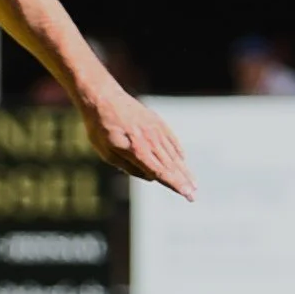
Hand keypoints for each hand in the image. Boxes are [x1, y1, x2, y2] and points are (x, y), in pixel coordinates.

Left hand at [77, 86, 195, 200]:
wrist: (103, 98)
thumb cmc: (100, 128)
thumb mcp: (107, 153)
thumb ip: (128, 167)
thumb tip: (151, 177)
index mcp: (136, 150)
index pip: (161, 172)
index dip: (175, 184)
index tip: (187, 195)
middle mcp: (150, 140)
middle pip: (171, 165)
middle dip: (184, 181)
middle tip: (194, 195)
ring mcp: (156, 130)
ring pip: (173, 154)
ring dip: (184, 169)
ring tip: (193, 183)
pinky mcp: (157, 122)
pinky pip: (171, 140)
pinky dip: (178, 151)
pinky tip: (183, 160)